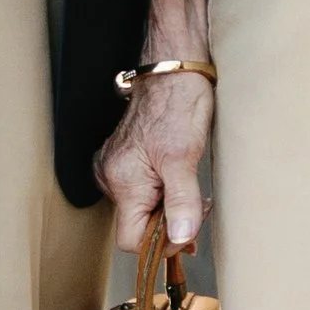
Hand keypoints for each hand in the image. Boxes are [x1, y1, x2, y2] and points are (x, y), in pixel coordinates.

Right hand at [94, 0, 213, 254]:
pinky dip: (160, 192)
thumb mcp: (186, 156)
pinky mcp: (122, 157)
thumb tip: (181, 239)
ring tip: (192, 191)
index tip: (190, 230)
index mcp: (122, 181)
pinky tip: (177, 178)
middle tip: (199, 207)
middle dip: (169, 224)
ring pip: (139, 208)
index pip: (131, 240)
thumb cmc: (179, 103)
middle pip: (136, 225)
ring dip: (167, 208)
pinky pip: (139, 190)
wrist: (174, 66)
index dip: (161, 243)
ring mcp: (113, 166)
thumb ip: (182, 202)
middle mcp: (110, 177)